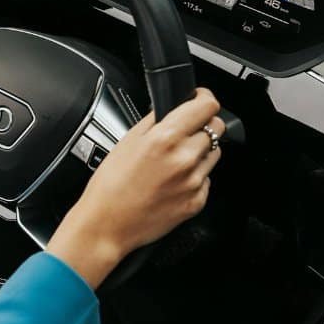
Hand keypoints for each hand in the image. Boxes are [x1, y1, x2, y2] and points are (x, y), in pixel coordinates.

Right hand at [47, 88, 224, 287]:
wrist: (107, 225)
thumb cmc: (110, 186)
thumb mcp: (126, 141)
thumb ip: (154, 121)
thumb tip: (172, 106)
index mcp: (165, 138)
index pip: (207, 106)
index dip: (204, 98)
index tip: (199, 99)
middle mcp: (185, 158)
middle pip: (216, 127)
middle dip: (203, 124)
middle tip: (186, 130)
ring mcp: (194, 182)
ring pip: (214, 153)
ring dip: (200, 150)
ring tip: (175, 160)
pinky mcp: (197, 201)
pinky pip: (206, 179)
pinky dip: (194, 176)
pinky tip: (172, 182)